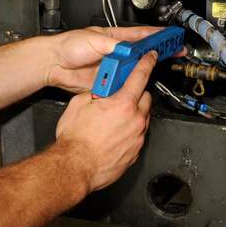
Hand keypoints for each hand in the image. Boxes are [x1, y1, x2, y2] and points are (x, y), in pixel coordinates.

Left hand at [43, 26, 164, 92]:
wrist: (54, 64)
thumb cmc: (69, 46)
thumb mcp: (94, 40)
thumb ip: (114, 46)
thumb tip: (130, 51)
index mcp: (114, 38)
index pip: (140, 35)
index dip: (157, 36)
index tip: (170, 36)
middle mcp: (115, 52)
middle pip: (141, 53)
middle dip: (157, 53)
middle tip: (174, 52)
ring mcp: (112, 67)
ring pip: (133, 70)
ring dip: (143, 70)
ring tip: (157, 68)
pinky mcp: (107, 82)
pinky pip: (123, 84)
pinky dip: (130, 85)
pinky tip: (137, 85)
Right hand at [54, 50, 157, 191]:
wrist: (75, 168)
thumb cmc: (75, 140)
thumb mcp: (79, 103)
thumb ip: (94, 93)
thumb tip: (99, 92)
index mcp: (123, 104)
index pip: (140, 76)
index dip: (146, 63)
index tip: (150, 58)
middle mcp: (135, 121)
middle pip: (146, 98)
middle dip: (136, 93)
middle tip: (122, 94)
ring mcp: (137, 139)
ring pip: (143, 118)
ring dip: (134, 113)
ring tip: (115, 118)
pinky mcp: (135, 153)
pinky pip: (138, 136)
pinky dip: (130, 131)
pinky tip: (114, 134)